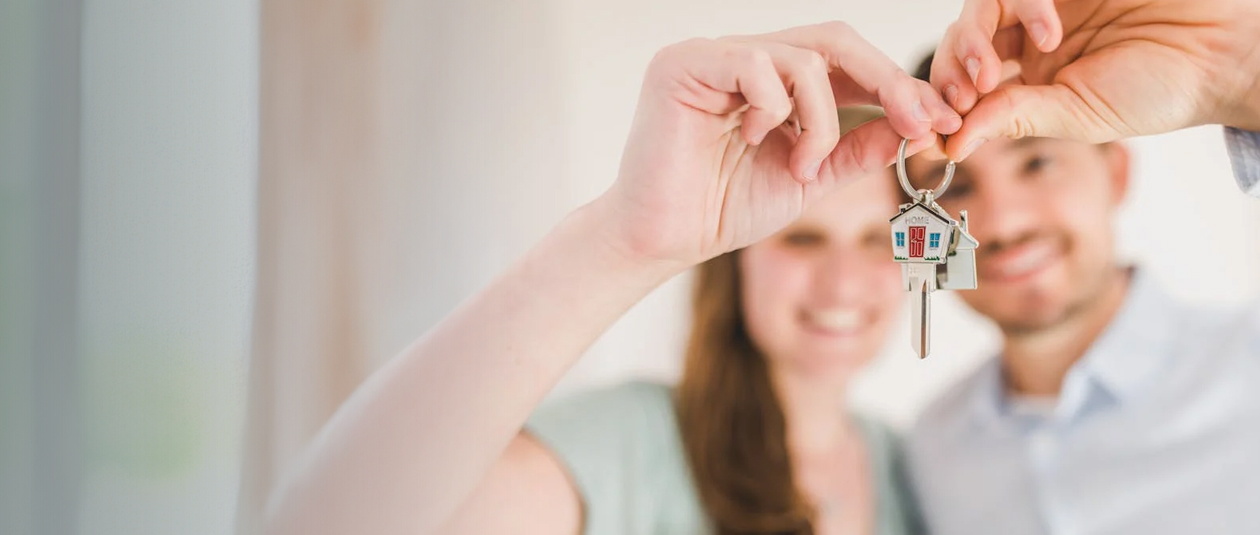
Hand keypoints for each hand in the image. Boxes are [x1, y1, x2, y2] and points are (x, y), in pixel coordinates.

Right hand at [595, 22, 961, 266]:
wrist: (664, 240)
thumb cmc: (723, 209)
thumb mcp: (809, 178)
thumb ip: (855, 149)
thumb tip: (913, 125)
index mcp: (772, 80)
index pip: (845, 61)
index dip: (896, 86)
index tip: (939, 122)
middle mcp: (743, 57)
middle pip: (834, 40)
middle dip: (886, 82)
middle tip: (918, 121)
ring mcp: (712, 55)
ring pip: (803, 58)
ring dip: (822, 120)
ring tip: (802, 167)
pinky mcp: (682, 65)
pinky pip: (755, 65)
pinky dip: (774, 108)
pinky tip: (754, 140)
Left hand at [931, 0, 1259, 159]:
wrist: (1221, 52)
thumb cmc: (1159, 90)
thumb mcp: (1076, 116)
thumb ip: (1012, 120)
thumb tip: (947, 146)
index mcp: (1029, 79)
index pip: (964, 84)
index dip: (942, 103)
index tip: (938, 128)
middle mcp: (1029, 40)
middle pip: (960, 43)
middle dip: (949, 72)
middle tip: (964, 97)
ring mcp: (1044, 3)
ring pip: (979, 9)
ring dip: (972, 41)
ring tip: (991, 73)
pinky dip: (1022, 6)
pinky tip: (1048, 33)